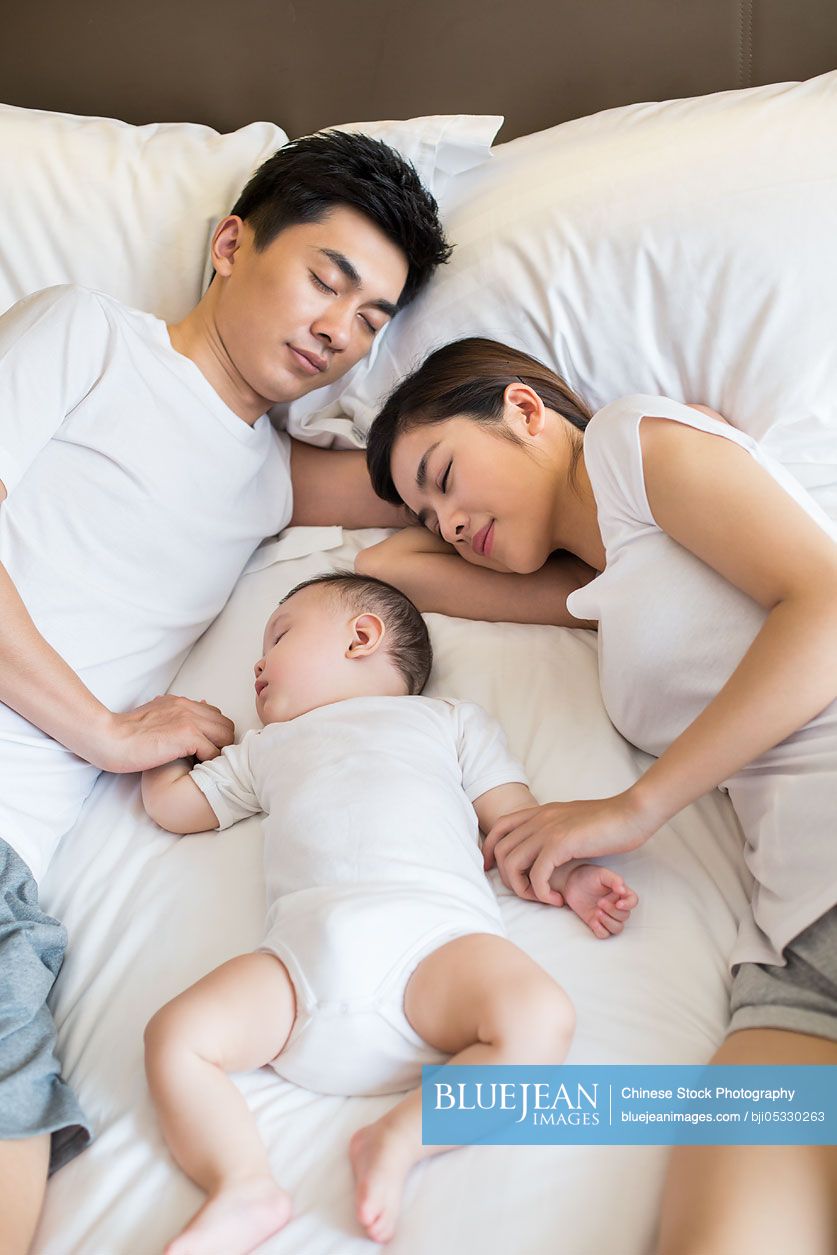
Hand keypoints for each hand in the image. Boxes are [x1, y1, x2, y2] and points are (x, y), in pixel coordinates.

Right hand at [93, 696, 234, 772]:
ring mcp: (189, 719)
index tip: (203, 751)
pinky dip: (208, 763)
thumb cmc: (124, 735)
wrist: (108, 738)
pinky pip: (213, 752)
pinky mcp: (187, 734)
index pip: (215, 716)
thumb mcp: (152, 718)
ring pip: (225, 737)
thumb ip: (170, 719)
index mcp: (179, 702)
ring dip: (217, 753)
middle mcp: (188, 706)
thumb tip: (189, 725)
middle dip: (221, 744)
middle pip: (226, 725)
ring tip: (203, 766)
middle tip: (207, 761)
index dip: (213, 735)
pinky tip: (194, 769)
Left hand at [483, 792, 653, 905]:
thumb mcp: (572, 821)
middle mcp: (538, 818)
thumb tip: (544, 848)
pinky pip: (536, 874)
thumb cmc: (608, 822)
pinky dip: (541, 893)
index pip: (499, 828)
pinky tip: (557, 899)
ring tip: (544, 898)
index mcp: (540, 812)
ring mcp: (547, 829)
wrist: (632, 813)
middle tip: (531, 894)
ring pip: (511, 863)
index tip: (492, 871)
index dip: (488, 850)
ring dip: (522, 889)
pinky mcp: (561, 843)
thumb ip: (555, 830)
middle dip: (508, 879)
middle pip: (500, 850)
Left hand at [562, 864, 638, 938]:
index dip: (628, 905)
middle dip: (613, 911)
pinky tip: (594, 922)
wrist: (571, 883)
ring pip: (617, 928)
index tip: (619, 904)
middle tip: (600, 902)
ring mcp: (607, 916)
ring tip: (597, 912)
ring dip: (609, 922)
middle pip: (624, 916)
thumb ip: (614, 880)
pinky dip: (601, 930)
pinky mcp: (596, 923)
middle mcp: (616, 906)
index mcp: (620, 893)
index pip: (633, 901)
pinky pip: (604, 934)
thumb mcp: (601, 874)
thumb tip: (623, 890)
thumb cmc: (588, 876)